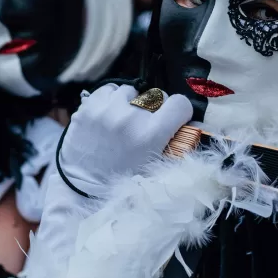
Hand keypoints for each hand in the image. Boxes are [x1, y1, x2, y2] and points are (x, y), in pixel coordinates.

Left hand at [58, 83, 192, 193]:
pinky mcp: (88, 106)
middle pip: (154, 96)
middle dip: (152, 109)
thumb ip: (176, 143)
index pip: (179, 103)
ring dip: (129, 103)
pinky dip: (111, 100)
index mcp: (152, 134)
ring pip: (131, 91)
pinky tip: (108, 116)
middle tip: (142, 126)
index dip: (178, 112)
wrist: (82, 187)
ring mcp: (107, 109)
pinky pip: (109, 90)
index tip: (172, 119)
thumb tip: (196, 124)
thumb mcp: (157, 166)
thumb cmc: (123, 180)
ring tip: (122, 122)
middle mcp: (131, 117)